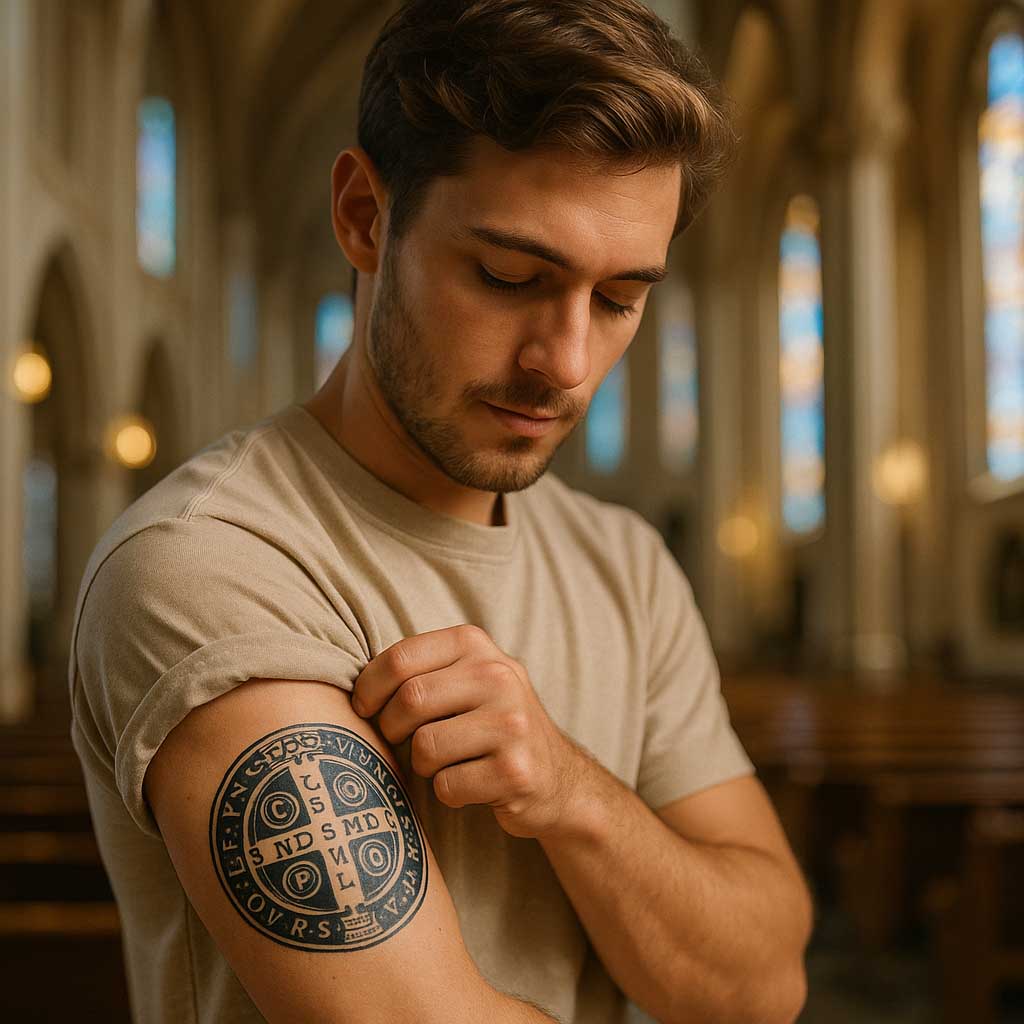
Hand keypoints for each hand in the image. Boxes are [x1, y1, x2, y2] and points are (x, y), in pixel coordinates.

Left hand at [351, 623, 584, 838]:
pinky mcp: (516, 771)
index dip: (369, 688)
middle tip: (402, 740)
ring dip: (422, 765)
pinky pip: (447, 786)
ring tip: (445, 762)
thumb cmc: (489, 724)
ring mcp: (512, 724)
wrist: (557, 776)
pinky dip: (448, 792)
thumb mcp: (465, 677)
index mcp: (476, 645)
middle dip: (392, 729)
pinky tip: (470, 783)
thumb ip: (420, 669)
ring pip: (425, 747)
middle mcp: (499, 676)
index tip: (365, 709)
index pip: (401, 657)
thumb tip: (346, 682)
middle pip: (409, 700)